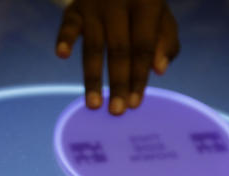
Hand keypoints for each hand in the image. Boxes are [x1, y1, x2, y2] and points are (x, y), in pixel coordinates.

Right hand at [56, 0, 179, 114]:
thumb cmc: (141, 8)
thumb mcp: (160, 19)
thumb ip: (166, 42)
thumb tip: (159, 69)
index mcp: (146, 4)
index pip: (143, 46)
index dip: (139, 76)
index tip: (134, 104)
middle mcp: (119, 3)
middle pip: (119, 49)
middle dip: (118, 82)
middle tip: (117, 111)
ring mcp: (95, 5)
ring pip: (93, 46)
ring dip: (93, 77)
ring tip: (94, 104)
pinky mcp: (74, 8)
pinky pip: (68, 25)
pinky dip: (64, 39)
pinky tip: (62, 55)